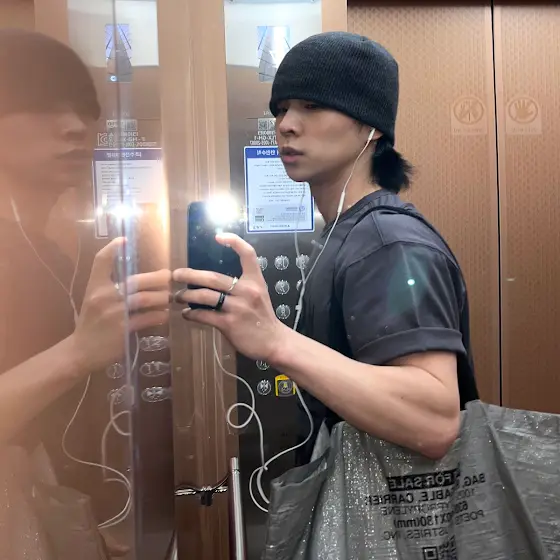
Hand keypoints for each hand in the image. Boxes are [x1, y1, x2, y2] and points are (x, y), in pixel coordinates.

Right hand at [70, 238, 169, 372]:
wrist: (80, 350)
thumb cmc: (91, 323)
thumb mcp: (95, 300)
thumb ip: (111, 288)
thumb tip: (138, 278)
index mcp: (95, 287)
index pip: (101, 261)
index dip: (112, 249)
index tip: (124, 240)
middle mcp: (104, 297)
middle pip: (134, 280)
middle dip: (156, 278)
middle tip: (168, 276)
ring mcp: (114, 313)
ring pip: (144, 299)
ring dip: (161, 297)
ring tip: (168, 297)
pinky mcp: (123, 329)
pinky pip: (147, 318)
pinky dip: (159, 316)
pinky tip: (164, 315)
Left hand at [173, 233, 284, 362]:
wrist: (274, 341)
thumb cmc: (262, 317)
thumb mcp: (258, 295)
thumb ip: (240, 286)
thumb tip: (211, 282)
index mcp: (255, 281)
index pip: (248, 254)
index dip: (234, 242)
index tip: (218, 237)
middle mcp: (246, 291)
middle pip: (213, 277)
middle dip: (190, 275)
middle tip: (176, 274)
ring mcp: (237, 307)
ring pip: (205, 296)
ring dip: (187, 295)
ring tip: (178, 296)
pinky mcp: (229, 324)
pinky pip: (204, 315)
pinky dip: (192, 314)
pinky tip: (186, 314)